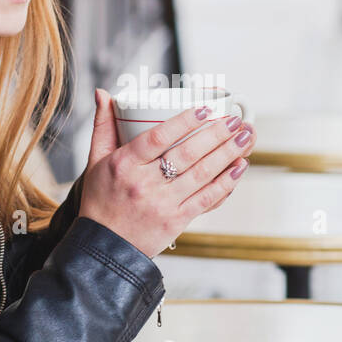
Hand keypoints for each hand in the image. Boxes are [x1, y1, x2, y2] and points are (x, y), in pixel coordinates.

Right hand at [78, 88, 255, 257]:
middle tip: (236, 119)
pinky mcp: (176, 221)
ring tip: (246, 137)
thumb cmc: (101, 200)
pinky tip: (240, 166)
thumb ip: (103, 126)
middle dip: (217, 134)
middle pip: (186, 154)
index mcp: (124, 164)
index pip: (157, 137)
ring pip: (201, 174)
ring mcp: (163, 204)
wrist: (104, 247)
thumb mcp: (95, 161)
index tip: (206, 109)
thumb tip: (103, 93)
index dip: (184, 121)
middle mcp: (144, 184)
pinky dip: (226, 182)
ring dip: (228, 154)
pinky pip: (206, 199)